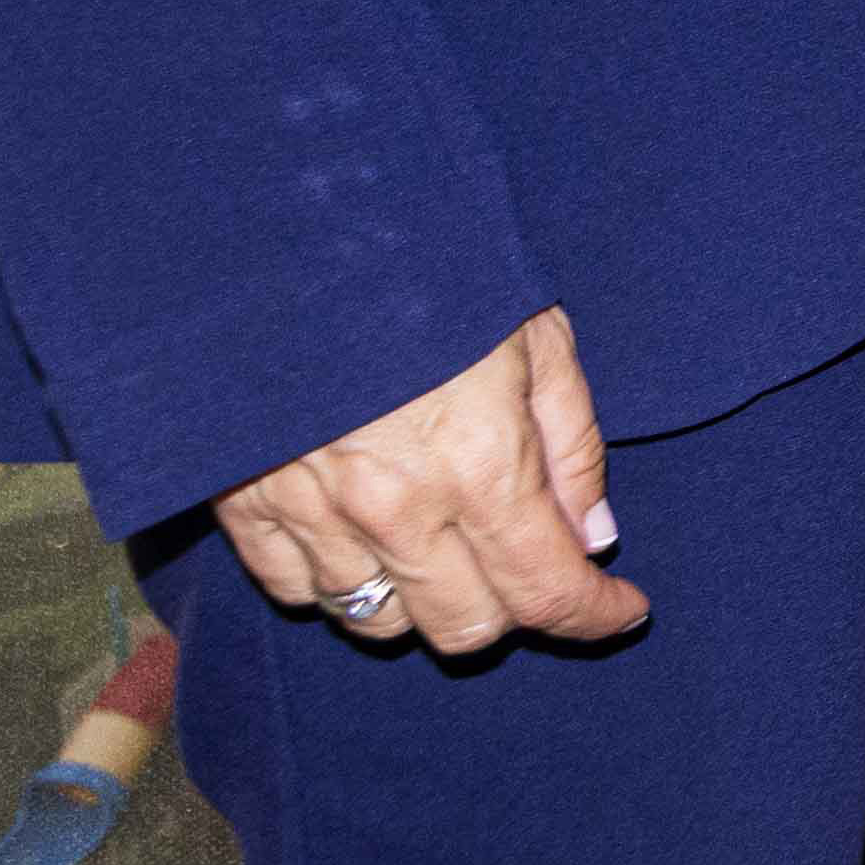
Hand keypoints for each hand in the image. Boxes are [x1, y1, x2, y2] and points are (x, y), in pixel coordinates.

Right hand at [215, 310, 642, 658]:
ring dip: (424, 600)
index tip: (619, 609)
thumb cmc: (435, 272)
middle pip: (464, 628)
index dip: (593, 614)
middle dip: (513, 610)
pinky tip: (362, 537)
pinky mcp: (245, 507)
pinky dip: (336, 581)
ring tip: (444, 546)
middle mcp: (396, 510)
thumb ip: (571, 447)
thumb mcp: (538, 338)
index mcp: (481, 467)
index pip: (547, 591)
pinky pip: (295, 591)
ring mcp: (314, 515)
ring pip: (378, 622)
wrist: (299, 235)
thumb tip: (593, 537)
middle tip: (527, 563)